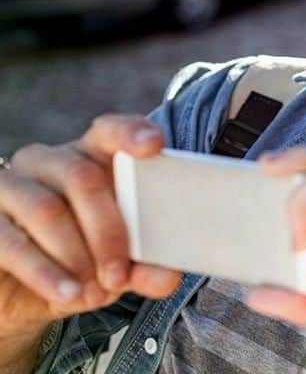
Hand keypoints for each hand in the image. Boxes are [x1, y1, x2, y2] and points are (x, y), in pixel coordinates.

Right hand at [0, 115, 181, 340]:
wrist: (24, 295)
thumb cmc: (81, 262)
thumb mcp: (118, 266)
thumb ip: (145, 267)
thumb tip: (168, 277)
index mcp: (88, 159)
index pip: (108, 131)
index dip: (129, 132)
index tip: (153, 145)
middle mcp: (46, 163)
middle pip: (82, 176)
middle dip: (108, 230)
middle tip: (120, 274)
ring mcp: (8, 187)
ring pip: (46, 208)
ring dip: (76, 255)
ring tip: (95, 292)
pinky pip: (12, 242)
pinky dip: (45, 272)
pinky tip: (67, 293)